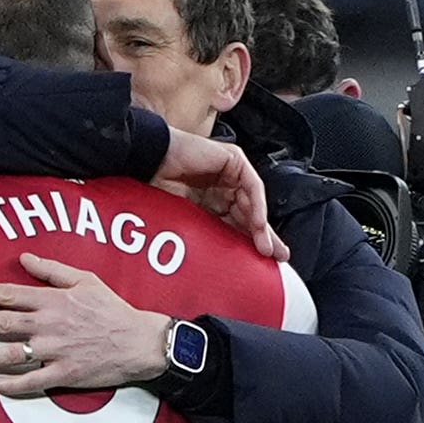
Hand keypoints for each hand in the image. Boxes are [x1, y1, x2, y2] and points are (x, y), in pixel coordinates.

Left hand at [0, 253, 169, 396]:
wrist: (139, 342)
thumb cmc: (112, 309)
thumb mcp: (86, 280)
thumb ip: (52, 269)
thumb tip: (24, 258)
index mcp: (53, 300)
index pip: (9, 294)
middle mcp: (50, 325)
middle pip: (2, 323)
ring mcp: (56, 351)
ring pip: (12, 354)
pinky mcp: (65, 374)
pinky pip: (33, 381)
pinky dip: (12, 384)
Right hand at [155, 129, 286, 261]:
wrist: (148, 164)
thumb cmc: (158, 190)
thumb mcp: (190, 220)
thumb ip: (210, 232)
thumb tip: (226, 261)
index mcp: (211, 201)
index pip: (237, 223)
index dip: (248, 242)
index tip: (261, 262)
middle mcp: (223, 187)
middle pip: (249, 213)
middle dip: (263, 236)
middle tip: (275, 256)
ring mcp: (230, 172)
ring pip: (253, 202)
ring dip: (261, 226)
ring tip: (265, 246)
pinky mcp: (234, 160)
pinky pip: (252, 186)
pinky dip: (257, 206)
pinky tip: (258, 224)